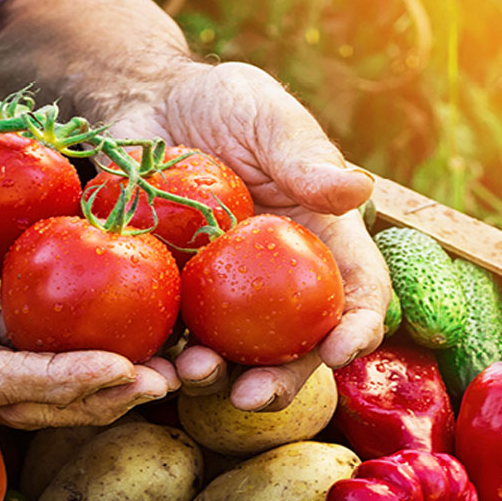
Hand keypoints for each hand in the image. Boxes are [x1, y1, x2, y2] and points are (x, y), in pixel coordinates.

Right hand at [0, 146, 176, 427]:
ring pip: (28, 380)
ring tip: (162, 370)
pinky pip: (20, 345)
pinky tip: (115, 332)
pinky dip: (69, 347)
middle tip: (166, 382)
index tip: (120, 370)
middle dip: (93, 397)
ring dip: (93, 382)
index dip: (55, 381)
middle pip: (21, 400)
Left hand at [108, 61, 391, 409]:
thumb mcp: (266, 117)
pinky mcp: (166, 293)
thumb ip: (303, 155)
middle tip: (253, 396)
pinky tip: (144, 364)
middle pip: (292, 346)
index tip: (341, 350)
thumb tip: (356, 189)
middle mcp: (275, 281)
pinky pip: (166, 335)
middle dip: (279, 381)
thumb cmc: (220, 104)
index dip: (358, 328)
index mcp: (318, 242)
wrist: (146, 106)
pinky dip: (158, 356)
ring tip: (192, 373)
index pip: (355, 294)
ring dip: (212, 377)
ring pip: (226, 354)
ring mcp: (218, 293)